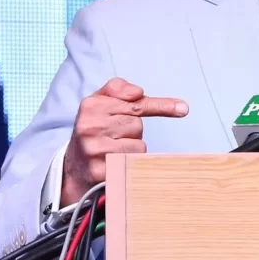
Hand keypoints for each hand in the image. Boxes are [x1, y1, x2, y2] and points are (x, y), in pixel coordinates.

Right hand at [62, 78, 187, 206]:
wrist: (74, 165)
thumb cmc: (94, 129)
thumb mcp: (99, 102)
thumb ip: (118, 89)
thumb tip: (138, 92)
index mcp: (91, 105)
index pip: (135, 104)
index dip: (161, 106)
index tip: (184, 109)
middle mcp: (90, 126)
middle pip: (137, 124)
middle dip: (132, 130)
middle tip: (115, 135)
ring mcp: (94, 149)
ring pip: (138, 144)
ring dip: (132, 147)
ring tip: (112, 148)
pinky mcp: (100, 171)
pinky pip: (132, 163)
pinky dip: (129, 163)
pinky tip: (114, 162)